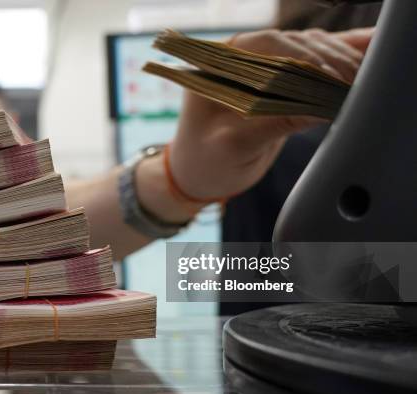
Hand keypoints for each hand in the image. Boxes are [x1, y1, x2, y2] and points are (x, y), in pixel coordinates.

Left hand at [168, 27, 373, 201]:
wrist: (202, 172)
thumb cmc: (206, 161)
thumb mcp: (235, 146)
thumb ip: (272, 123)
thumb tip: (319, 107)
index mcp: (221, 64)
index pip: (268, 47)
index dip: (304, 58)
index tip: (331, 77)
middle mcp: (244, 57)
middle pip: (296, 45)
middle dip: (330, 60)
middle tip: (357, 83)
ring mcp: (265, 65)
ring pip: (313, 50)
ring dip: (342, 61)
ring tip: (366, 81)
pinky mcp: (283, 81)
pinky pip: (317, 64)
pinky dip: (342, 62)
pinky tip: (367, 60)